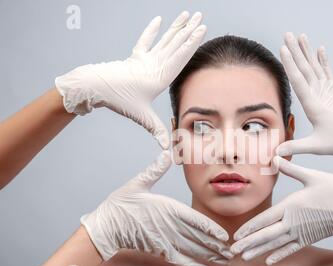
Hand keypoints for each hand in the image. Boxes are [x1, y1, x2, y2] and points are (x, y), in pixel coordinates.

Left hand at [55, 11, 206, 148]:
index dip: (192, 42)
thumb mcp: (141, 116)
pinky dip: (152, 31)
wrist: (95, 86)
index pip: (180, 56)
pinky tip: (159, 20)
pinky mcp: (134, 58)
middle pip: (175, 43)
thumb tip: (169, 148)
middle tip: (199, 16)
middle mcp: (155, 64)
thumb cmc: (119, 99)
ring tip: (186, 14)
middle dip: (189, 29)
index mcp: (160, 76)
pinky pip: (146, 41)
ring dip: (176, 27)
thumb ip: (157, 130)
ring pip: (165, 40)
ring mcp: (144, 59)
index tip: (201, 29)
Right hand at [81, 150, 231, 265]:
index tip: (225, 236)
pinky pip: (179, 260)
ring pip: (192, 250)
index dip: (211, 229)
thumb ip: (154, 170)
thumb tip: (166, 155)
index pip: (194, 220)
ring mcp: (165, 240)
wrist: (105, 227)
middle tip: (232, 252)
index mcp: (167, 209)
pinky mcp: (159, 250)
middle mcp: (169, 227)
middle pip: (198, 238)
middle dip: (216, 246)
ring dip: (209, 256)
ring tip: (224, 260)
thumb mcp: (138, 183)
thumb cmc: (120, 205)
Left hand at [231, 156, 332, 265]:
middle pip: (266, 235)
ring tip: (244, 257)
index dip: (249, 228)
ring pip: (275, 244)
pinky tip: (268, 260)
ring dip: (259, 251)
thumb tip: (275, 157)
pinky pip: (291, 249)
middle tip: (233, 251)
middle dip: (248, 243)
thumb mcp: (312, 176)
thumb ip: (291, 169)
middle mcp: (293, 222)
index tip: (237, 234)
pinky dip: (279, 255)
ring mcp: (301, 232)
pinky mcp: (309, 238)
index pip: (265, 219)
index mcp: (291, 206)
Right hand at [276, 32, 332, 172]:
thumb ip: (295, 147)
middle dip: (295, 51)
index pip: (299, 80)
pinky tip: (320, 49)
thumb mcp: (317, 147)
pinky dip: (323, 60)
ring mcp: (330, 91)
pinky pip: (328, 72)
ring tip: (301, 36)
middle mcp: (322, 94)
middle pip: (306, 68)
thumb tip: (275, 154)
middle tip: (287, 34)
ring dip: (307, 51)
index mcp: (314, 105)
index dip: (290, 63)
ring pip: (315, 67)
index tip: (283, 48)